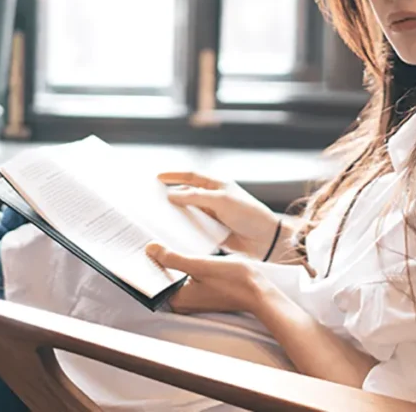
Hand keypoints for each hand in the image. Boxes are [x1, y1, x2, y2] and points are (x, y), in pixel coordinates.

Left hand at [146, 242, 269, 314]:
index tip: (139, 246)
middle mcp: (182, 302)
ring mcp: (193, 298)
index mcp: (177, 299)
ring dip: (169, 262)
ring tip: (162, 242)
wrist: (259, 291)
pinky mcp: (202, 292)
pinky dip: (182, 265)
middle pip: (162, 278)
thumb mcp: (200, 265)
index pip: (153, 280)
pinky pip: (185, 277)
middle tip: (149, 239)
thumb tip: (150, 249)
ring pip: (173, 277)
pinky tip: (183, 251)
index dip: (146, 263)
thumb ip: (173, 258)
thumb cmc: (232, 280)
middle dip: (157, 261)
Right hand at [157, 171, 281, 258]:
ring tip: (154, 218)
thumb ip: (197, 196)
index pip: (191, 177)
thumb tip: (172, 194)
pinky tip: (170, 235)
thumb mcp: (222, 200)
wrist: (266, 240)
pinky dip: (182, 232)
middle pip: (186, 195)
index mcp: (217, 186)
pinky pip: (193, 231)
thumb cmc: (249, 214)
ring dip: (174, 216)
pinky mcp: (212, 233)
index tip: (157, 177)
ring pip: (187, 214)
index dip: (174, 176)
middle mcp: (213, 199)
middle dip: (169, 196)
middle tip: (149, 200)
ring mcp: (212, 217)